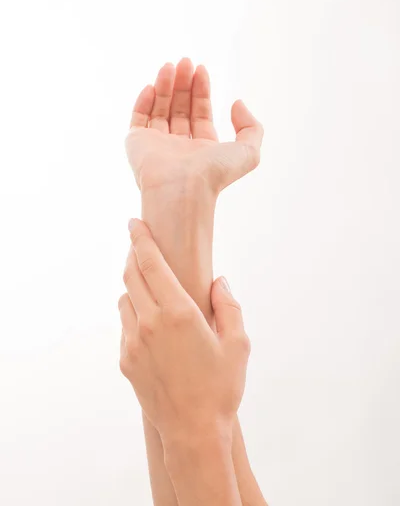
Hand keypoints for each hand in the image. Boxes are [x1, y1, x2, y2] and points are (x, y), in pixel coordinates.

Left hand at [119, 218, 250, 443]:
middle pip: (131, 275)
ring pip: (125, 299)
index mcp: (178, 313)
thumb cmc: (221, 387)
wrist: (193, 433)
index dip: (141, 239)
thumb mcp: (238, 344)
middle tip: (142, 245)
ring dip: (135, 286)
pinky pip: (125, 325)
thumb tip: (217, 280)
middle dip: (135, 255)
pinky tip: (151, 321)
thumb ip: (228, 305)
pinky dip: (134, 313)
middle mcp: (149, 322)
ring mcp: (133, 342)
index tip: (134, 223)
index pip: (151, 263)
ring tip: (151, 286)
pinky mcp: (126, 360)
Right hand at [125, 58, 263, 194]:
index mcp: (202, 149)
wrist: (182, 189)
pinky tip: (152, 85)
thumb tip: (237, 103)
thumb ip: (251, 127)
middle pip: (179, 108)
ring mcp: (156, 145)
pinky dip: (143, 101)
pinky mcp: (136, 144)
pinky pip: (138, 119)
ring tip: (170, 65)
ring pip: (159, 110)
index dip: (201, 90)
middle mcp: (179, 147)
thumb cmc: (214, 174)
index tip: (200, 69)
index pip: (200, 113)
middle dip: (183, 84)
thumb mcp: (248, 151)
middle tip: (185, 61)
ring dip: (164, 86)